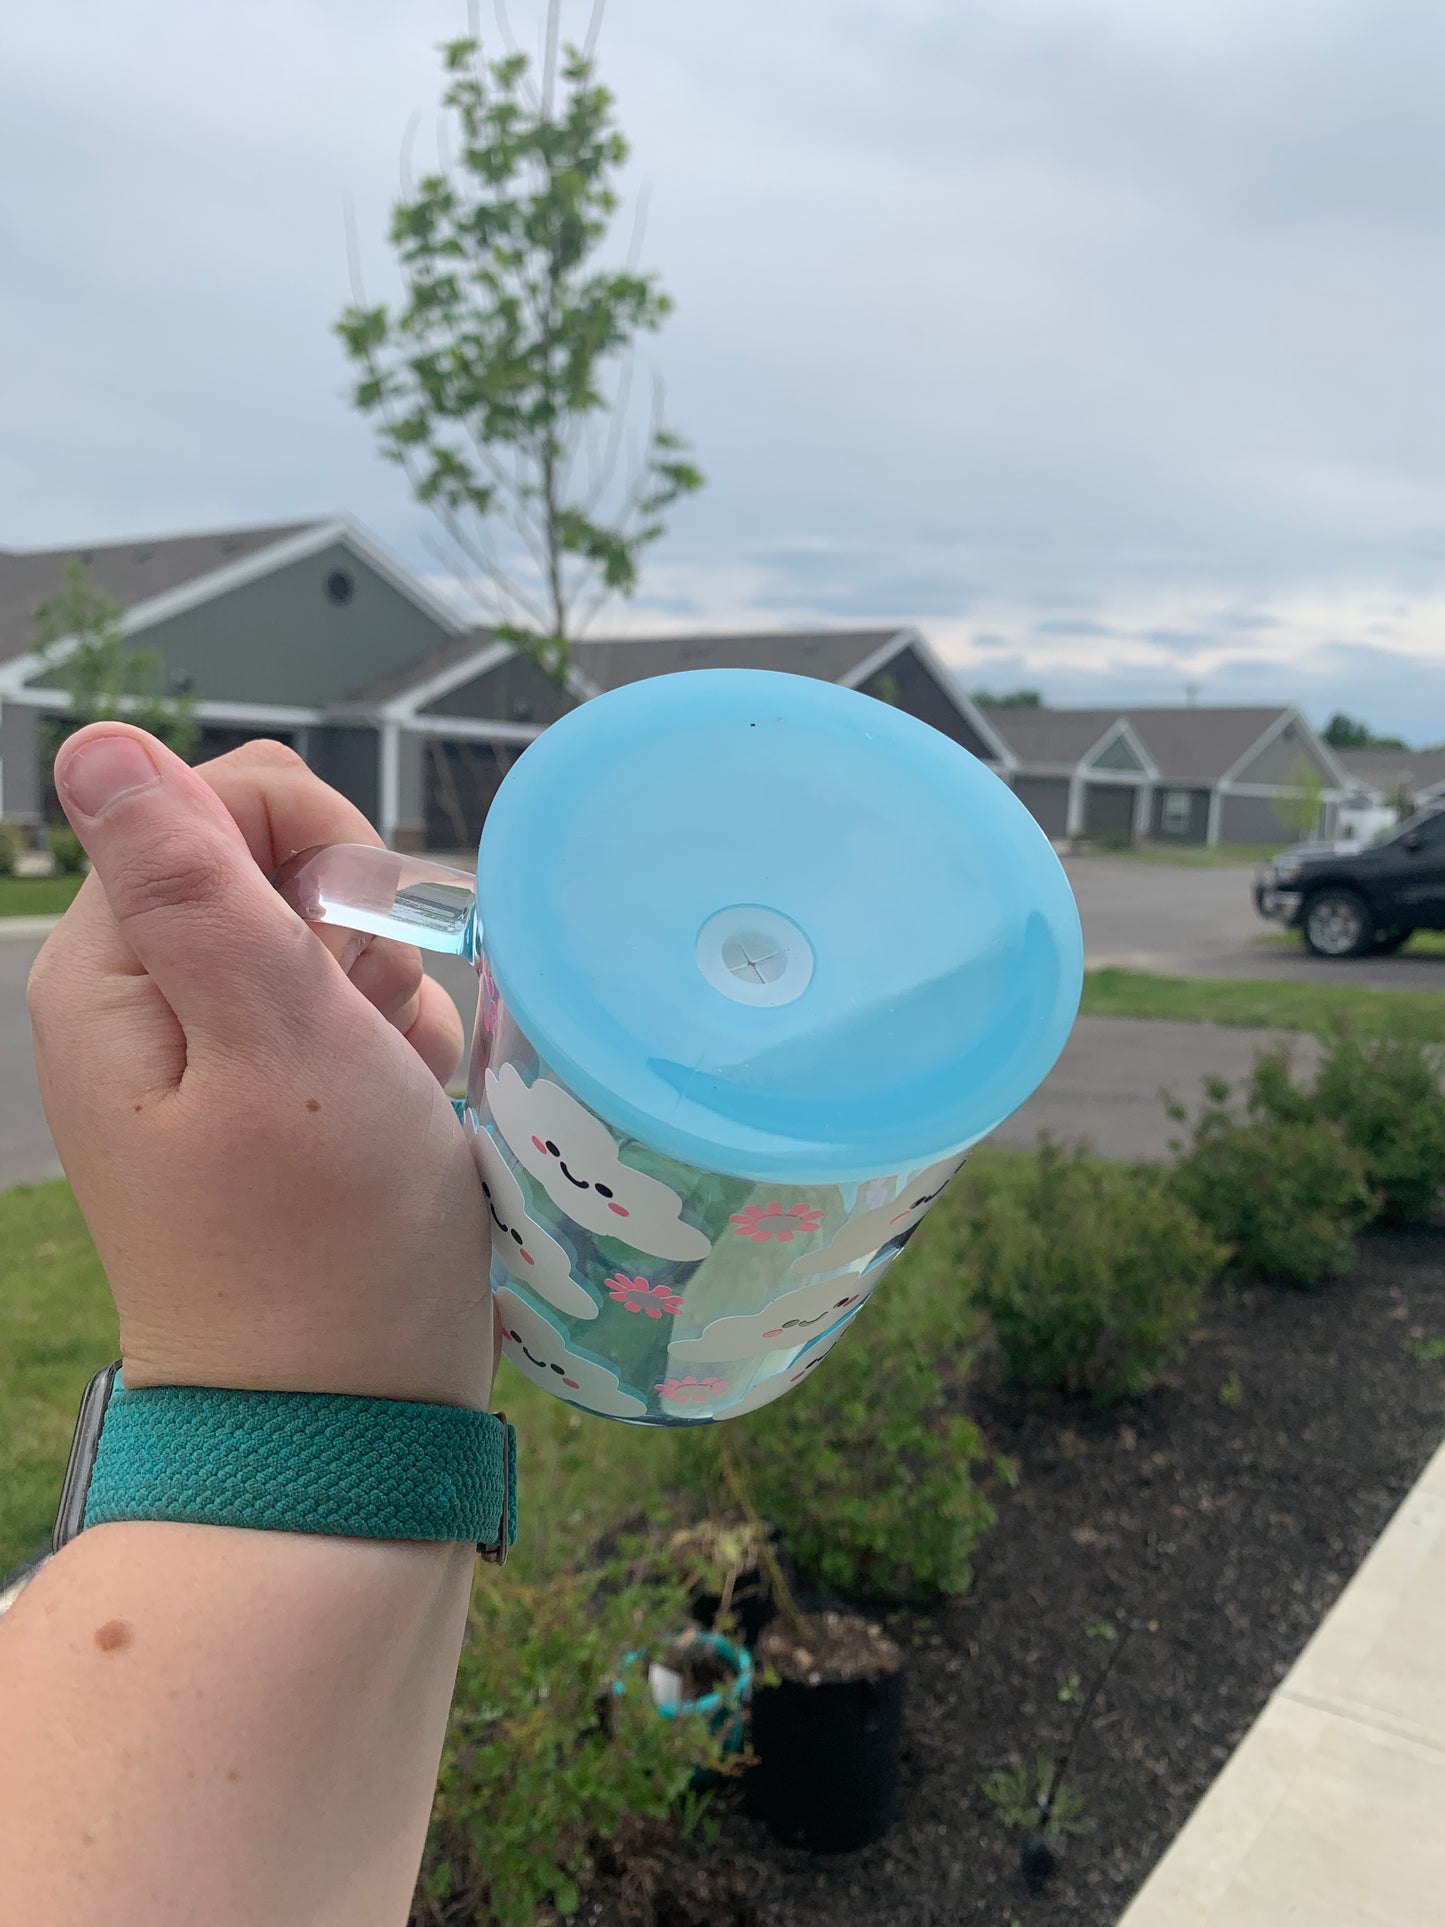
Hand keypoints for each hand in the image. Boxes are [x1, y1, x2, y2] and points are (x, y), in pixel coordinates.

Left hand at [27, 728, 495, 1408]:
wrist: (346, 1420)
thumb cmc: (324, 1244)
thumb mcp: (273, 1045)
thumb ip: (193, 885)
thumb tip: (96, 742)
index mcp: (114, 969)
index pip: (226, 794)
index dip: (321, 849)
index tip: (355, 956)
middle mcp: (145, 996)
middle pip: (285, 860)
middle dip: (363, 934)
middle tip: (370, 1042)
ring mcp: (209, 1048)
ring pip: (336, 937)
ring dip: (390, 1002)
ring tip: (385, 1101)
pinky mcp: (266, 1094)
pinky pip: (349, 1010)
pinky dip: (393, 1051)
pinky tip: (395, 1123)